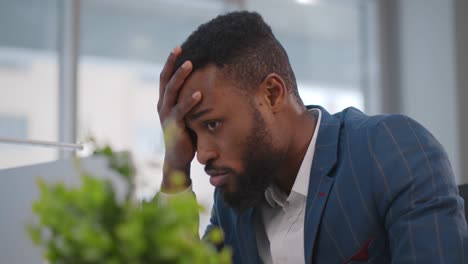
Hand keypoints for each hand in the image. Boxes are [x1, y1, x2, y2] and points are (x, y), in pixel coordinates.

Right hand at [157, 47, 201, 191]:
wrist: (178, 159)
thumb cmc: (186, 135)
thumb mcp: (188, 115)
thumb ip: (191, 102)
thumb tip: (208, 86)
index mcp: (165, 102)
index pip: (165, 78)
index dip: (170, 63)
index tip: (178, 48)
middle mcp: (163, 106)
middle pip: (165, 80)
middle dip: (172, 63)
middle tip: (179, 49)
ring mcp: (166, 116)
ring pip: (171, 91)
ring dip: (181, 76)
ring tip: (190, 64)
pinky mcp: (174, 126)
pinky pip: (181, 111)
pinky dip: (190, 101)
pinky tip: (199, 93)